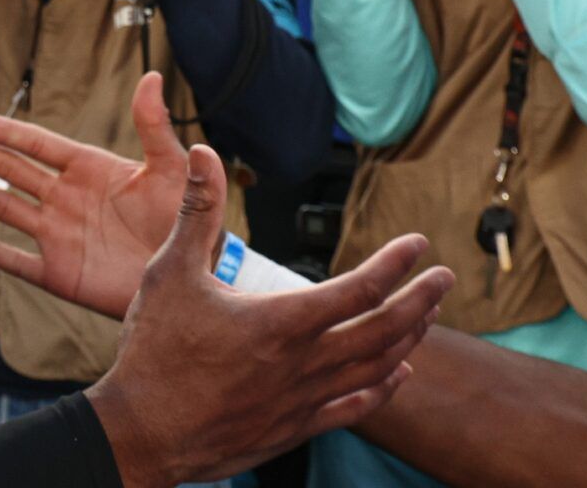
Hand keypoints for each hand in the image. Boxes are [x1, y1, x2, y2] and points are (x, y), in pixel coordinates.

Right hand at [0, 71, 184, 319]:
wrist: (192, 273)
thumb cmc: (188, 219)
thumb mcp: (171, 169)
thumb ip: (154, 127)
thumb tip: (150, 78)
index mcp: (90, 170)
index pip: (38, 145)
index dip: (5, 132)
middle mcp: (67, 199)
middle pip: (9, 170)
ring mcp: (60, 237)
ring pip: (2, 208)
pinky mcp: (61, 274)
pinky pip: (16, 260)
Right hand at [84, 146, 451, 487]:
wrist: (141, 434)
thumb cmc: (154, 353)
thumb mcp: (170, 272)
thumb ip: (197, 210)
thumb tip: (203, 153)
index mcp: (282, 322)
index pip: (360, 287)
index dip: (396, 262)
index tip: (418, 243)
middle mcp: (304, 363)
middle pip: (384, 329)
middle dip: (421, 300)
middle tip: (444, 278)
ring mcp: (303, 400)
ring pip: (377, 369)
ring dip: (409, 338)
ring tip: (426, 316)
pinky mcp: (294, 428)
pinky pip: (355, 408)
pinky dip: (385, 388)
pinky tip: (398, 374)